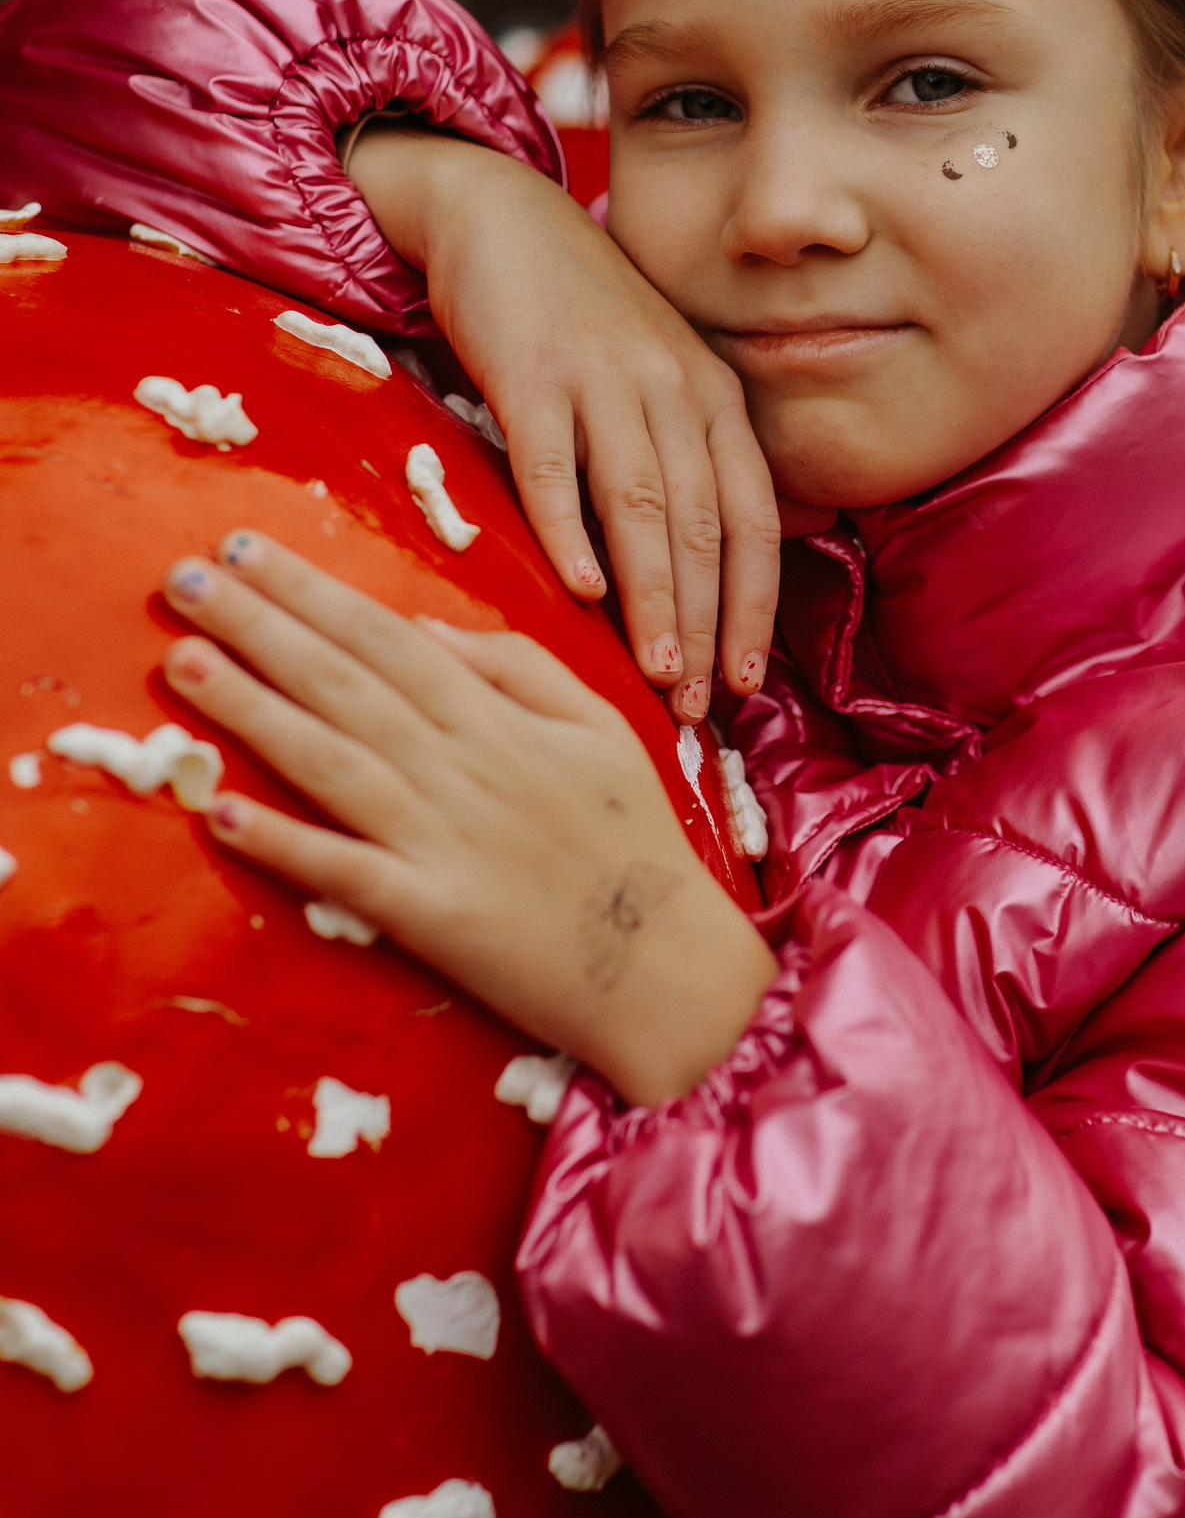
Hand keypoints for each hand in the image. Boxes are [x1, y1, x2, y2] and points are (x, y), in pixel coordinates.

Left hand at [160, 532, 777, 1106]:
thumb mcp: (600, 727)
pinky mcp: (432, 916)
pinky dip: (284, 843)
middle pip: (346, 684)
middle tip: (181, 577)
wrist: (671, 967)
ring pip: (334, 762)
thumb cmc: (635, 842)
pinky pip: (347, 873)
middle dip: (261, 625)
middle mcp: (464, 768)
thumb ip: (518, 667)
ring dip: (253, 711)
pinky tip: (221, 814)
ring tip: (183, 661)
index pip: (389, 637)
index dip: (315, 591)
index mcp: (500, 719)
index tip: (245, 550)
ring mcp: (443, 841)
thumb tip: (423, 626)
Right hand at [351, 129, 781, 721]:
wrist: (501, 217)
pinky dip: (567, 527)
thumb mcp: (671, 375)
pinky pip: (551, 461)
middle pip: (702, 523)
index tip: (748, 682)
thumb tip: (798, 529)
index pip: (751, 518)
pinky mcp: (530, 372)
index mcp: (713, 396)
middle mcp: (672, 388)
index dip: (755, 604)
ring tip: (657, 672)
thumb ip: (718, 454)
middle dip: (706, 622)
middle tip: (701, 706)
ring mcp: (603, 379)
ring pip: (640, 503)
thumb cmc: (585, 316)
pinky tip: (578, 590)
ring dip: (653, 595)